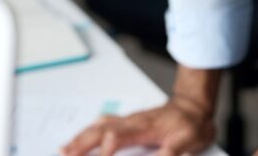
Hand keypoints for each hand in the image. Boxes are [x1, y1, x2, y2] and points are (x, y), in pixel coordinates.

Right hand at [60, 97, 215, 155]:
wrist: (194, 106)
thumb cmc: (191, 123)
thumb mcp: (188, 140)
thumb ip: (172, 152)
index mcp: (144, 127)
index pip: (117, 137)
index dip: (104, 151)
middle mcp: (132, 122)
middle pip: (100, 131)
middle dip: (81, 144)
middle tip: (65, 154)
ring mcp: (128, 121)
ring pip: (98, 126)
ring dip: (80, 138)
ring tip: (63, 149)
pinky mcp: (128, 122)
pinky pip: (103, 124)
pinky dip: (87, 132)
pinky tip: (79, 138)